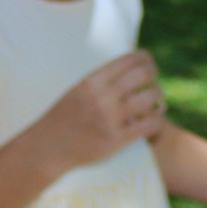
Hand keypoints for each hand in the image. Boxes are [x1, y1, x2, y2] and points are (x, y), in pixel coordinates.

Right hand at [37, 49, 168, 168]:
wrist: (48, 147)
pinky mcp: (117, 139)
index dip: (146, 60)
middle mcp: (103, 97)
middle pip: (144, 76)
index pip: (130, 60)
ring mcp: (110, 118)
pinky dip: (158, 120)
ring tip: (157, 102)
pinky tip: (155, 121)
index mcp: (93, 81)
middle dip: (154, 78)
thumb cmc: (64, 118)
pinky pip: (150, 125)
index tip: (149, 65)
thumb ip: (101, 80)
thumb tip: (129, 66)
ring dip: (158, 98)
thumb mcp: (78, 90)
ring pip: (151, 98)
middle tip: (153, 85)